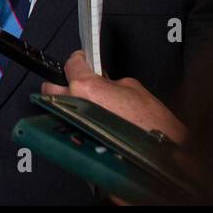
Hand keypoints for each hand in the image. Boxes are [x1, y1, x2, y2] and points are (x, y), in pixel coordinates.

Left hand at [42, 50, 187, 142]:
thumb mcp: (133, 88)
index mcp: (86, 87)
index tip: (81, 59)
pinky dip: (73, 122)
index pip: (71, 63)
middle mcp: (73, 105)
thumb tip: (103, 80)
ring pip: (55, 108)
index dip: (78, 59)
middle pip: (50, 87)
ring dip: (65, 104)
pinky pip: (67, 126)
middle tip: (76, 83)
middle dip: (62, 83)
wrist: (162, 153)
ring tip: (82, 105)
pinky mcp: (76, 140)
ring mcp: (71, 124)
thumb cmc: (152, 124)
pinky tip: (88, 122)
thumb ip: (111, 80)